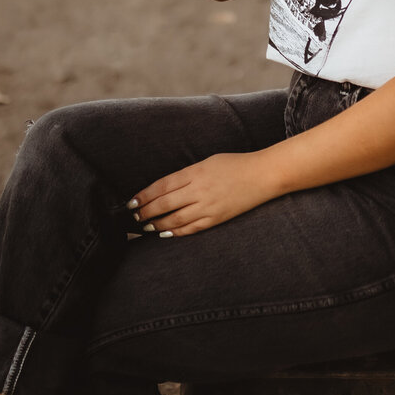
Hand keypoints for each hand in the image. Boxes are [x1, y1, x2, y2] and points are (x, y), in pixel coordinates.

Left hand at [130, 152, 277, 237]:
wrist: (263, 175)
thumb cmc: (235, 164)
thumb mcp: (207, 162)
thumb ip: (186, 175)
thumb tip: (165, 188)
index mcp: (195, 172)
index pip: (161, 186)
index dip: (144, 195)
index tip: (132, 202)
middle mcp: (199, 190)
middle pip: (164, 204)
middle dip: (146, 211)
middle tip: (134, 216)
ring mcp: (208, 206)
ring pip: (175, 219)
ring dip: (157, 224)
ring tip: (145, 226)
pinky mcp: (217, 218)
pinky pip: (192, 228)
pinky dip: (176, 231)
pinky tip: (165, 232)